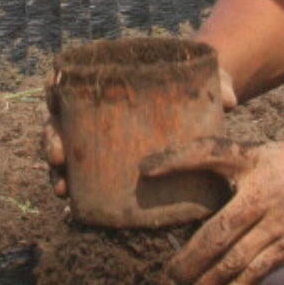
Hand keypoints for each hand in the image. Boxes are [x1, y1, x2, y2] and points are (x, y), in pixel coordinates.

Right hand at [41, 61, 235, 201]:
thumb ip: (218, 84)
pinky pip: (84, 177)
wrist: (203, 109)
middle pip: (61, 119)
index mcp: (111, 79)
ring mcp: (99, 137)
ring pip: (66, 152)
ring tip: (61, 189)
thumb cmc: (199, 88)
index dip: (55, 86)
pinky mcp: (110, 163)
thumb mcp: (208, 82)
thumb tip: (231, 101)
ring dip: (57, 171)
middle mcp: (96, 108)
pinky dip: (75, 191)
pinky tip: (71, 207)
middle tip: (58, 156)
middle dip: (53, 138)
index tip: (52, 95)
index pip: (72, 77)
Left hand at [143, 132, 283, 284]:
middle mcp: (263, 191)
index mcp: (257, 159)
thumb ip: (253, 172)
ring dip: (202, 283)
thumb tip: (220, 194)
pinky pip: (259, 272)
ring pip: (232, 260)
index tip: (145, 169)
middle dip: (183, 261)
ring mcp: (280, 222)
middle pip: (213, 231)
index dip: (175, 159)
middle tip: (160, 279)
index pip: (207, 153)